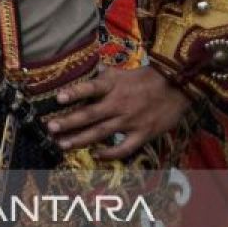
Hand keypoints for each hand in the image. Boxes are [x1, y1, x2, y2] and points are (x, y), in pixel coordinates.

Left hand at [48, 66, 191, 159]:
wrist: (177, 86)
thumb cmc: (145, 78)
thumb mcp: (120, 71)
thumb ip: (101, 77)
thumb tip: (82, 73)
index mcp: (113, 85)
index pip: (90, 88)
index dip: (74, 92)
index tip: (58, 98)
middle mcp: (119, 103)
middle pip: (89, 114)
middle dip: (68, 122)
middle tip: (50, 128)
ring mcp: (131, 120)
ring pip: (101, 132)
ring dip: (80, 139)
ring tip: (62, 144)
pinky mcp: (143, 133)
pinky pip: (124, 147)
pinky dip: (110, 153)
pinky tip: (96, 155)